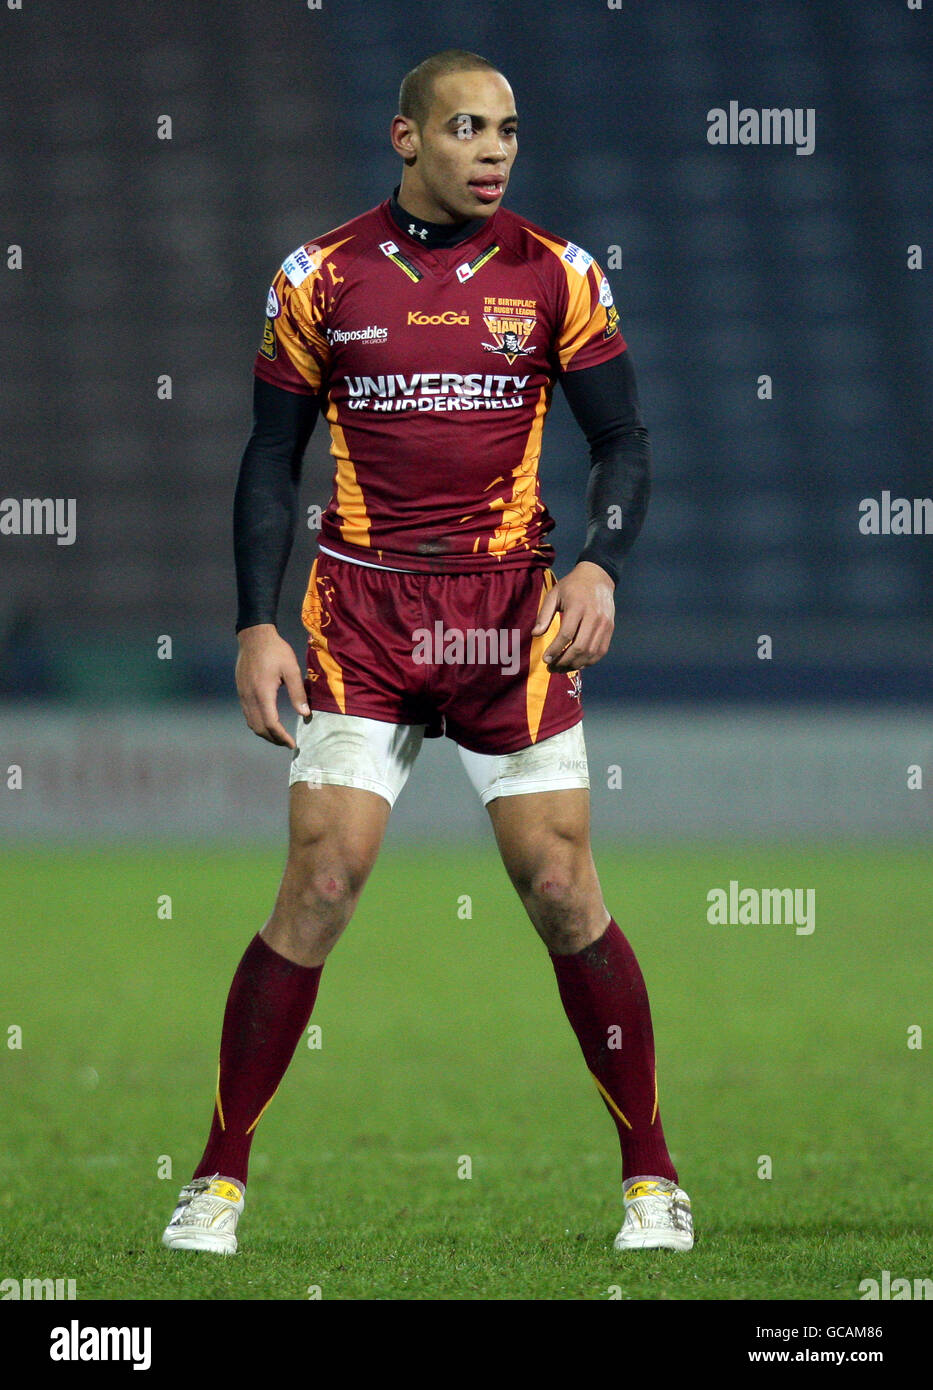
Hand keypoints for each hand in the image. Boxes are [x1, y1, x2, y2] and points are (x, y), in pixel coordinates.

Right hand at [235, 624, 309, 747]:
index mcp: (263, 693)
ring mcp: (243, 695)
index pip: (271, 724)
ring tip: (279, 736)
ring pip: (251, 723)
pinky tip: (268, 722)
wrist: (254, 636)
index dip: (282, 737)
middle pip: (259, 728)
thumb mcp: (291, 669)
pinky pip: (248, 714)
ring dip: (265, 733)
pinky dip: (258, 724)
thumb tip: (305, 714)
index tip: (292, 744)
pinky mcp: (241, 691)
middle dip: (273, 739)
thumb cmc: (276, 650)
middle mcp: (249, 697)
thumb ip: (298, 692)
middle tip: (287, 743)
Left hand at [531, 562, 615, 671]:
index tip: (545, 659)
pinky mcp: (610, 629)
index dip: (555, 650)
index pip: (567, 634)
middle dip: (564, 661)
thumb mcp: (554, 594)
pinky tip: (577, 663)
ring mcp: (604, 624)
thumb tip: (535, 634)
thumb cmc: (572, 586)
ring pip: (591, 652)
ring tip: (562, 668)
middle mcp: (594, 616)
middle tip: (552, 667)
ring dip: (576, 664)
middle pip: (580, 647)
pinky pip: (601, 651)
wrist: (598, 577)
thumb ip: (544, 614)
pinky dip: (589, 661)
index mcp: (578, 606)